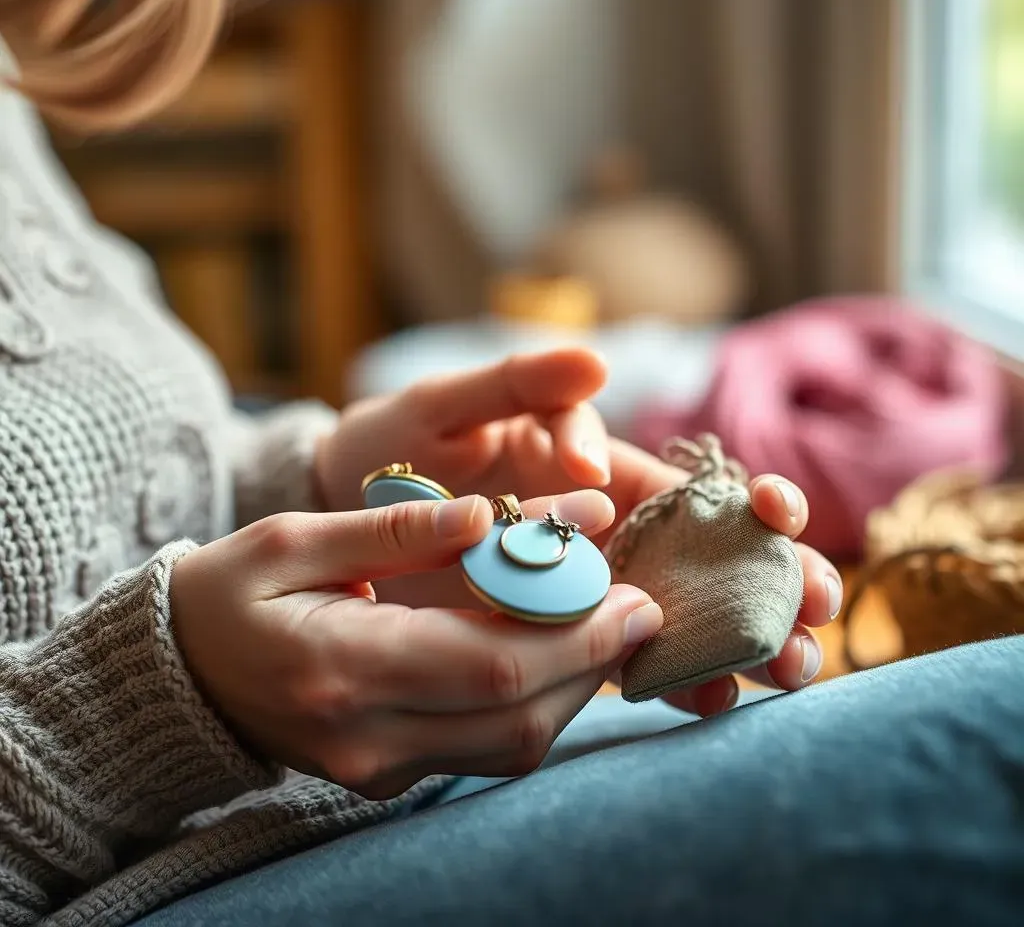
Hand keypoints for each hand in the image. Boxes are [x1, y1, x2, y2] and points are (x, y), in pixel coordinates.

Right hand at [170, 489, 662, 799]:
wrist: (180, 674)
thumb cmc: (229, 593)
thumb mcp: (292, 539)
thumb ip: (393, 530)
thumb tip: (485, 515)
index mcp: (340, 666)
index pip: (489, 665)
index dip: (573, 634)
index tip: (634, 593)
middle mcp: (367, 738)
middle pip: (517, 716)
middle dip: (593, 660)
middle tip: (643, 606)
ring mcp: (380, 768)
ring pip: (513, 746)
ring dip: (575, 685)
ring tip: (609, 623)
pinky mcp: (391, 776)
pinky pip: (488, 751)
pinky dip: (537, 703)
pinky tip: (555, 653)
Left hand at [312, 346, 840, 707]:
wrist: (344, 507)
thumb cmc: (399, 441)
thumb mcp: (449, 401)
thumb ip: (520, 385)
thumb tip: (595, 367)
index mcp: (593, 468)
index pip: (687, 485)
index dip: (744, 498)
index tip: (783, 516)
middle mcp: (602, 530)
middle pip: (704, 557)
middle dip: (766, 581)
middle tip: (818, 615)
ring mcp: (580, 586)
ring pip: (675, 611)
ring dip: (734, 638)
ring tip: (787, 668)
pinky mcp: (551, 630)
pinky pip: (614, 653)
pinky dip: (663, 673)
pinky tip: (704, 696)